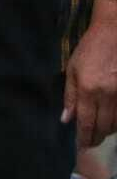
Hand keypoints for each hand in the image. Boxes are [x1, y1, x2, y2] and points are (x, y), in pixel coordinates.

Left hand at [64, 0, 116, 145]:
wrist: (114, 33)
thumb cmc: (89, 49)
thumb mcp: (72, 69)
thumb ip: (70, 96)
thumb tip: (66, 120)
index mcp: (88, 89)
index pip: (86, 122)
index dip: (84, 137)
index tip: (82, 145)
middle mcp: (107, 94)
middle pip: (104, 126)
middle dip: (97, 137)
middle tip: (91, 142)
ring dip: (109, 131)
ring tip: (102, 133)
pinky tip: (114, 122)